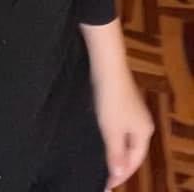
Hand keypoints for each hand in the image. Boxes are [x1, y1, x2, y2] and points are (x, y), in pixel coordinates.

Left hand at [92, 68, 153, 188]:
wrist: (107, 67)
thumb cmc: (111, 101)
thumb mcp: (112, 130)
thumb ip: (115, 153)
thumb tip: (118, 173)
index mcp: (144, 132)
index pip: (134, 161)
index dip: (121, 174)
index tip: (107, 185)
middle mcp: (143, 123)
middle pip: (132, 151)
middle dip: (119, 164)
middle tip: (104, 177)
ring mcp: (134, 112)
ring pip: (125, 139)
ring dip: (115, 151)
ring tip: (102, 163)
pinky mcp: (123, 103)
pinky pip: (120, 128)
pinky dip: (112, 138)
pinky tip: (102, 139)